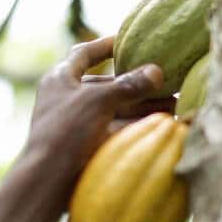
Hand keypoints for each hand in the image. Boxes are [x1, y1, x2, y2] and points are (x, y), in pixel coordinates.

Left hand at [26, 36, 174, 180]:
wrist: (48, 181)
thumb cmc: (66, 131)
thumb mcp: (99, 101)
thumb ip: (128, 85)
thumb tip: (156, 72)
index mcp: (60, 79)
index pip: (83, 54)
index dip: (104, 45)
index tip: (125, 40)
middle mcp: (68, 98)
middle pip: (106, 84)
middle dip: (136, 83)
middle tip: (166, 82)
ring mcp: (77, 123)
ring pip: (115, 108)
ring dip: (142, 106)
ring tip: (173, 105)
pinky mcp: (87, 145)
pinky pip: (116, 129)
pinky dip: (136, 125)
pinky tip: (161, 124)